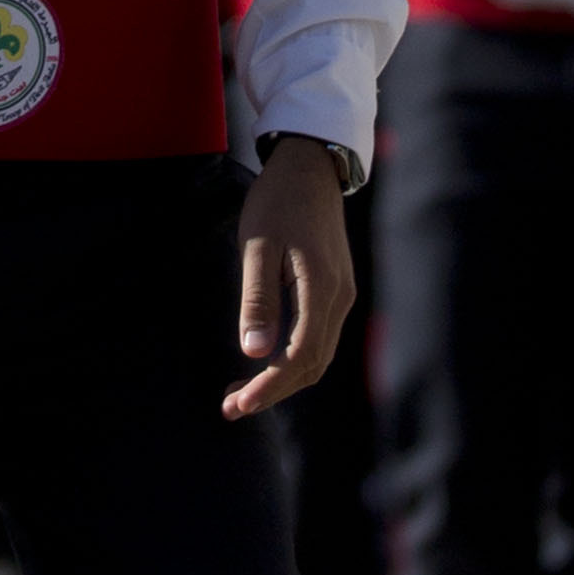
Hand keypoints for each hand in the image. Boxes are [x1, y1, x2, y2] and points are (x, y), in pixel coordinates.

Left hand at [224, 138, 355, 421]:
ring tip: (242, 392)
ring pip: (317, 355)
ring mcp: (341, 296)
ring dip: (282, 379)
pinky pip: (318, 338)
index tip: (238, 404)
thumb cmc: (278, 201)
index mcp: (321, 288)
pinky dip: (293, 359)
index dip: (269, 387)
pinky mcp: (336, 291)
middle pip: (312, 365)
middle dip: (273, 391)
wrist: (311, 168)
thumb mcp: (257, 246)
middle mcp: (339, 298)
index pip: (299, 357)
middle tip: (232, 406)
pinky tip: (265, 361)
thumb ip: (258, 300)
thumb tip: (254, 353)